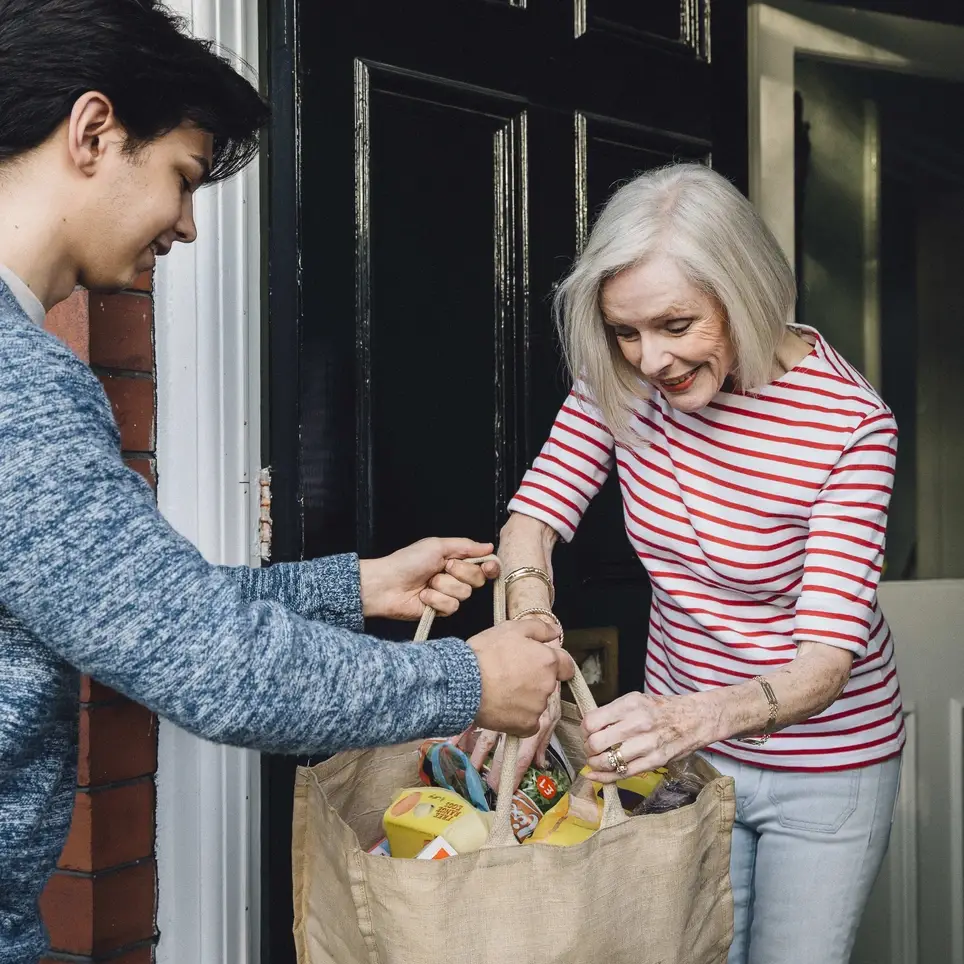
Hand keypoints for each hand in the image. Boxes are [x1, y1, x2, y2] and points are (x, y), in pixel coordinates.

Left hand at [358, 537, 499, 619]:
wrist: (386, 584)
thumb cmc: (407, 561)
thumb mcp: (437, 545)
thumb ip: (466, 546)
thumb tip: (489, 546)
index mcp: (455, 560)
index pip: (483, 565)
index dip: (490, 566)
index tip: (488, 566)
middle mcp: (455, 578)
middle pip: (478, 579)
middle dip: (460, 572)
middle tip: (443, 567)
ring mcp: (448, 595)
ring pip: (464, 594)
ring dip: (444, 585)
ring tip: (427, 582)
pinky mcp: (440, 611)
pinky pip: (451, 606)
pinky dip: (436, 599)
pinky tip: (423, 596)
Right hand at [466, 612, 564, 787]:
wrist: (462, 683)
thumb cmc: (485, 653)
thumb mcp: (511, 629)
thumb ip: (540, 628)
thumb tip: (556, 632)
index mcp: (548, 661)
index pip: (566, 666)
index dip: (554, 663)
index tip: (538, 664)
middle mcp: (548, 685)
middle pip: (549, 684)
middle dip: (535, 679)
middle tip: (511, 674)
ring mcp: (538, 707)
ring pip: (537, 703)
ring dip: (525, 698)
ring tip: (502, 690)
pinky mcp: (526, 726)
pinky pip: (528, 723)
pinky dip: (519, 718)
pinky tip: (503, 707)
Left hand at [581, 691, 708, 782]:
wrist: (695, 718)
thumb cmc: (663, 709)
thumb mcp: (636, 700)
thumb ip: (614, 712)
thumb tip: (589, 727)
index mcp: (630, 705)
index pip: (592, 721)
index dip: (584, 731)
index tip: (586, 733)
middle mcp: (637, 724)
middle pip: (595, 743)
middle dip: (587, 749)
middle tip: (590, 749)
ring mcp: (646, 744)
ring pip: (607, 761)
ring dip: (595, 764)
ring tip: (596, 761)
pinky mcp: (654, 762)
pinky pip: (622, 774)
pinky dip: (605, 778)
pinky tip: (597, 776)